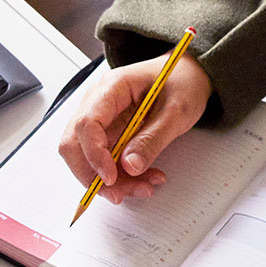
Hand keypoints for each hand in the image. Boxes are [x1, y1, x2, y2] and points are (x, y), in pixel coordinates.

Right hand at [58, 54, 212, 203]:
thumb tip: (129, 166)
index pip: (86, 123)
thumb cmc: (182, 80)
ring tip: (145, 185)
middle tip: (121, 193)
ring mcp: (103, 119)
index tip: (110, 177)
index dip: (93, 154)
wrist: (189, 73)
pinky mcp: (111, 134)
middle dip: (94, 175)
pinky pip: (106, 161)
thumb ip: (153, 138)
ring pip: (90, 159)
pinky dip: (123, 176)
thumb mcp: (177, 110)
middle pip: (76, 145)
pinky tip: (146, 178)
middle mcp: (99, 103)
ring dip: (113, 180)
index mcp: (113, 87)